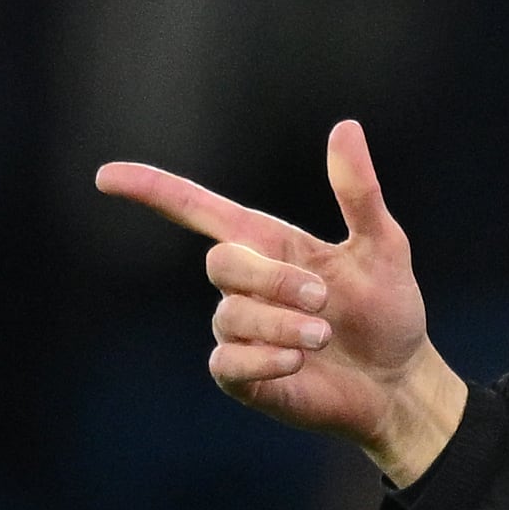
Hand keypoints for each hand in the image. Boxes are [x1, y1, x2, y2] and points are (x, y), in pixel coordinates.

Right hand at [95, 119, 466, 484]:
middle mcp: (246, 285)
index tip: (107, 177)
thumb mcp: (383, 247)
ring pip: (230, 315)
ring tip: (323, 335)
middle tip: (323, 299)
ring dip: (282, 324)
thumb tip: (346, 127)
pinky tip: (298, 360)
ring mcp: (240, 331)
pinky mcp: (244, 377)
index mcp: (269, 243)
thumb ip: (358, 194)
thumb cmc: (388, 311)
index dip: (152, 190)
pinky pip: (228, 362)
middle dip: (273, 279)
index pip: (197, 209)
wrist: (401, 382)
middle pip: (221, 263)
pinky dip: (265, 359)